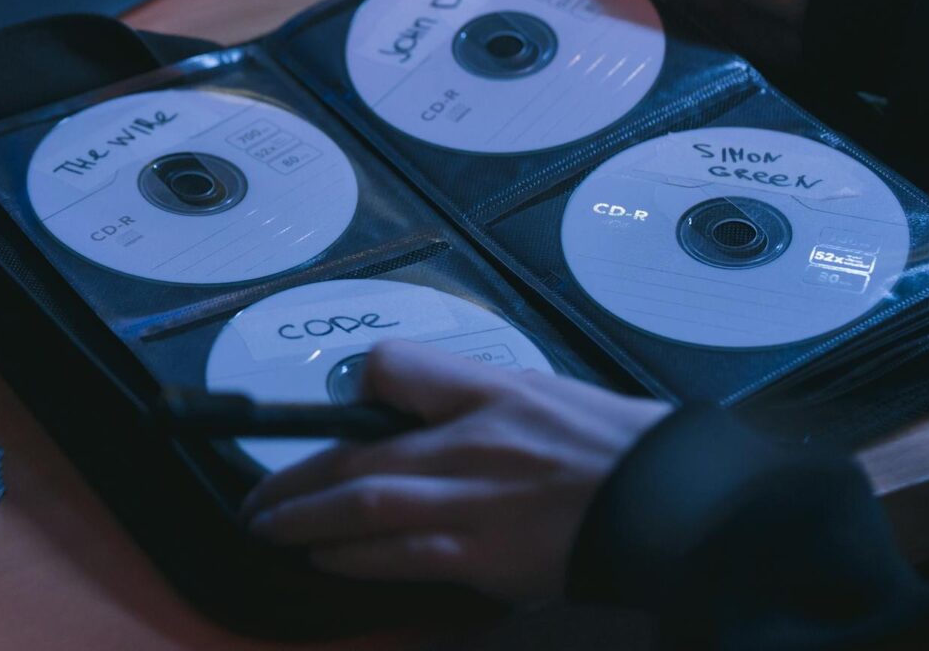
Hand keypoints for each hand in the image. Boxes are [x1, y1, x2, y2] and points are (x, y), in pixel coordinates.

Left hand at [241, 341, 667, 600]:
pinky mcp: (489, 558)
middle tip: (257, 498)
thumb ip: (461, 389)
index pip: (395, 370)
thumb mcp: (533, 388)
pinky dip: (357, 559)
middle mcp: (472, 447)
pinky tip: (328, 559)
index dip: (351, 387)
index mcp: (486, 395)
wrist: (672, 501)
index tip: (322, 413)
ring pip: (368, 509)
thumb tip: (388, 386)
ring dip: (308, 521)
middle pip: (359, 457)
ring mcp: (476, 506)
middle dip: (297, 480)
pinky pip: (405, 558)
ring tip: (272, 528)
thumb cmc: (608, 445)